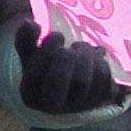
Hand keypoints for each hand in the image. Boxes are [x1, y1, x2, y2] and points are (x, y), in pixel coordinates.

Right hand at [12, 33, 127, 117]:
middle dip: (66, 56)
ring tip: (82, 48)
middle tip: (71, 46)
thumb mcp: (32, 54)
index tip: (57, 35)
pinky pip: (104, 84)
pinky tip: (96, 57)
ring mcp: (77, 107)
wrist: (71, 86)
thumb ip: (26, 39)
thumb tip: (28, 22)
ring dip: (86, 57)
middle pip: (59, 81)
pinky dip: (102, 64)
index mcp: (31, 96)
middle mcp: (53, 107)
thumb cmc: (47, 67)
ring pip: (83, 82)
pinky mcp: (98, 103)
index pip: (34, 75)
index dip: (47, 50)